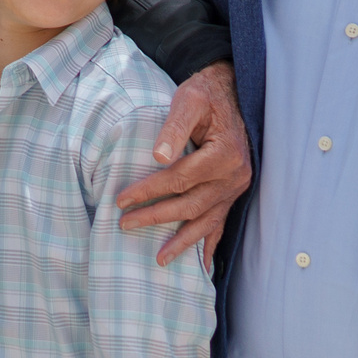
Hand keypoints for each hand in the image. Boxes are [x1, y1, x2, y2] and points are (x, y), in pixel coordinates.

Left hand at [116, 60, 250, 266]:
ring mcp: (237, 187)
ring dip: (183, 241)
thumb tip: (158, 156)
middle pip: (191, 204)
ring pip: (207, 220)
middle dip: (156, 217)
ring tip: (160, 259)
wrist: (233, 93)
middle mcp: (234, 175)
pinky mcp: (234, 192)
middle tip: (125, 225)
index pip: (179, 179)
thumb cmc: (206, 95)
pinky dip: (210, 243)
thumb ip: (174, 126)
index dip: (149, 190)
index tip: (120, 200)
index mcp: (224, 154)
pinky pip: (222, 222)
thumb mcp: (189, 99)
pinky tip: (201, 264)